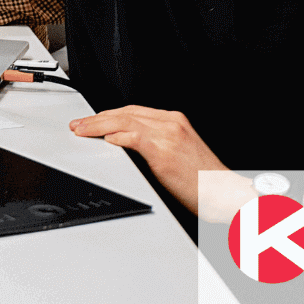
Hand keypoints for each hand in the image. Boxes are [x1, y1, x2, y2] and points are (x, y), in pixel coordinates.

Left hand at [69, 105, 227, 214]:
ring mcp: (168, 135)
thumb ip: (156, 145)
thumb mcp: (179, 154)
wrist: (226, 193)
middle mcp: (171, 123)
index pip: (133, 110)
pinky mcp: (164, 152)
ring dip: (98, 126)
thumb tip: (126, 146)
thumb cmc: (205, 180)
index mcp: (175, 121)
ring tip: (81, 131)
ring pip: (124, 122)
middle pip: (125, 112)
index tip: (92, 120)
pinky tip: (104, 140)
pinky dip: (117, 137)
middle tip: (78, 124)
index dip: (109, 114)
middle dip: (97, 118)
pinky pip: (134, 138)